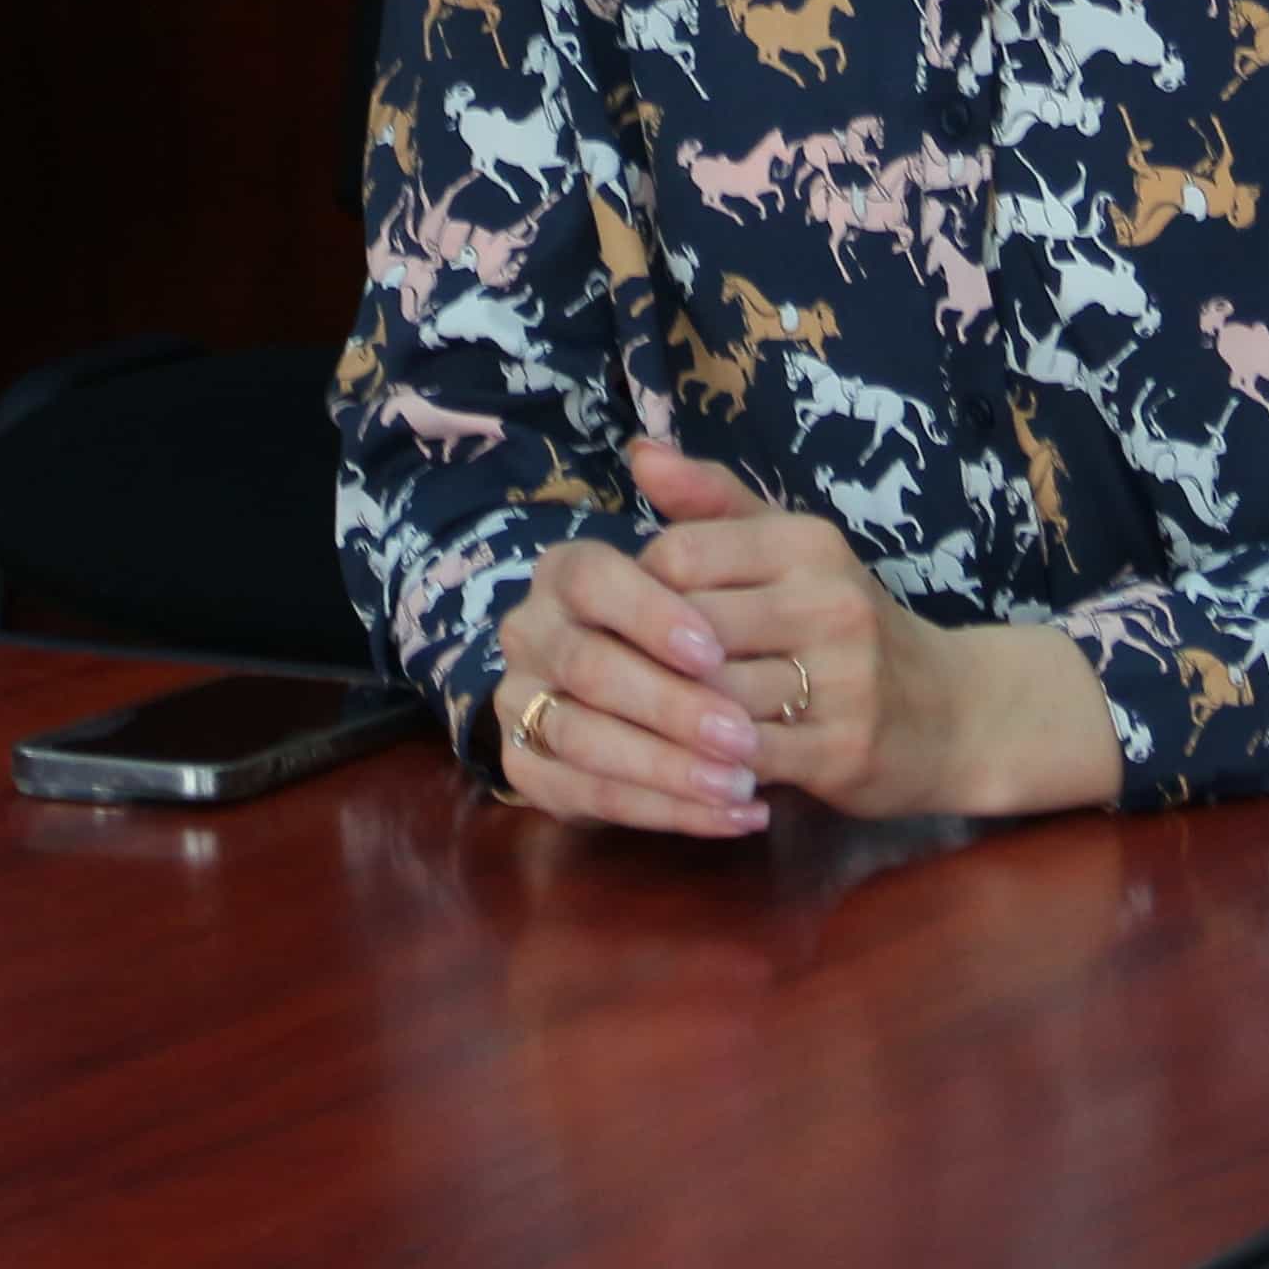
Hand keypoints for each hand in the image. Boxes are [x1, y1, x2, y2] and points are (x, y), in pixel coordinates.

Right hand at [485, 530, 768, 839]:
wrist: (685, 694)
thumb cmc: (712, 620)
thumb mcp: (726, 555)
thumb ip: (703, 503)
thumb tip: (649, 451)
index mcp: (566, 570)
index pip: (591, 580)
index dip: (648, 616)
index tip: (714, 651)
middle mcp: (529, 633)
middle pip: (587, 668)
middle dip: (671, 708)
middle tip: (744, 739)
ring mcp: (521, 704)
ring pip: (585, 741)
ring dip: (670, 770)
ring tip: (747, 786)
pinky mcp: (530, 770)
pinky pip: (588, 798)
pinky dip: (665, 812)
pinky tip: (734, 817)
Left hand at [626, 439, 1119, 819]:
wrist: (953, 711)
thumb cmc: (848, 624)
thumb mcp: (792, 549)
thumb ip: (713, 502)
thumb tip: (638, 450)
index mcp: (808, 543)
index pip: (681, 554)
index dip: (635, 590)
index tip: (624, 615)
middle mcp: (830, 602)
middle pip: (689, 628)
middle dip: (638, 657)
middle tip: (604, 677)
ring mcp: (843, 679)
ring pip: (711, 697)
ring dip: (663, 715)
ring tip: (627, 723)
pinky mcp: (843, 749)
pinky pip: (743, 758)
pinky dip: (701, 764)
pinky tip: (678, 765)